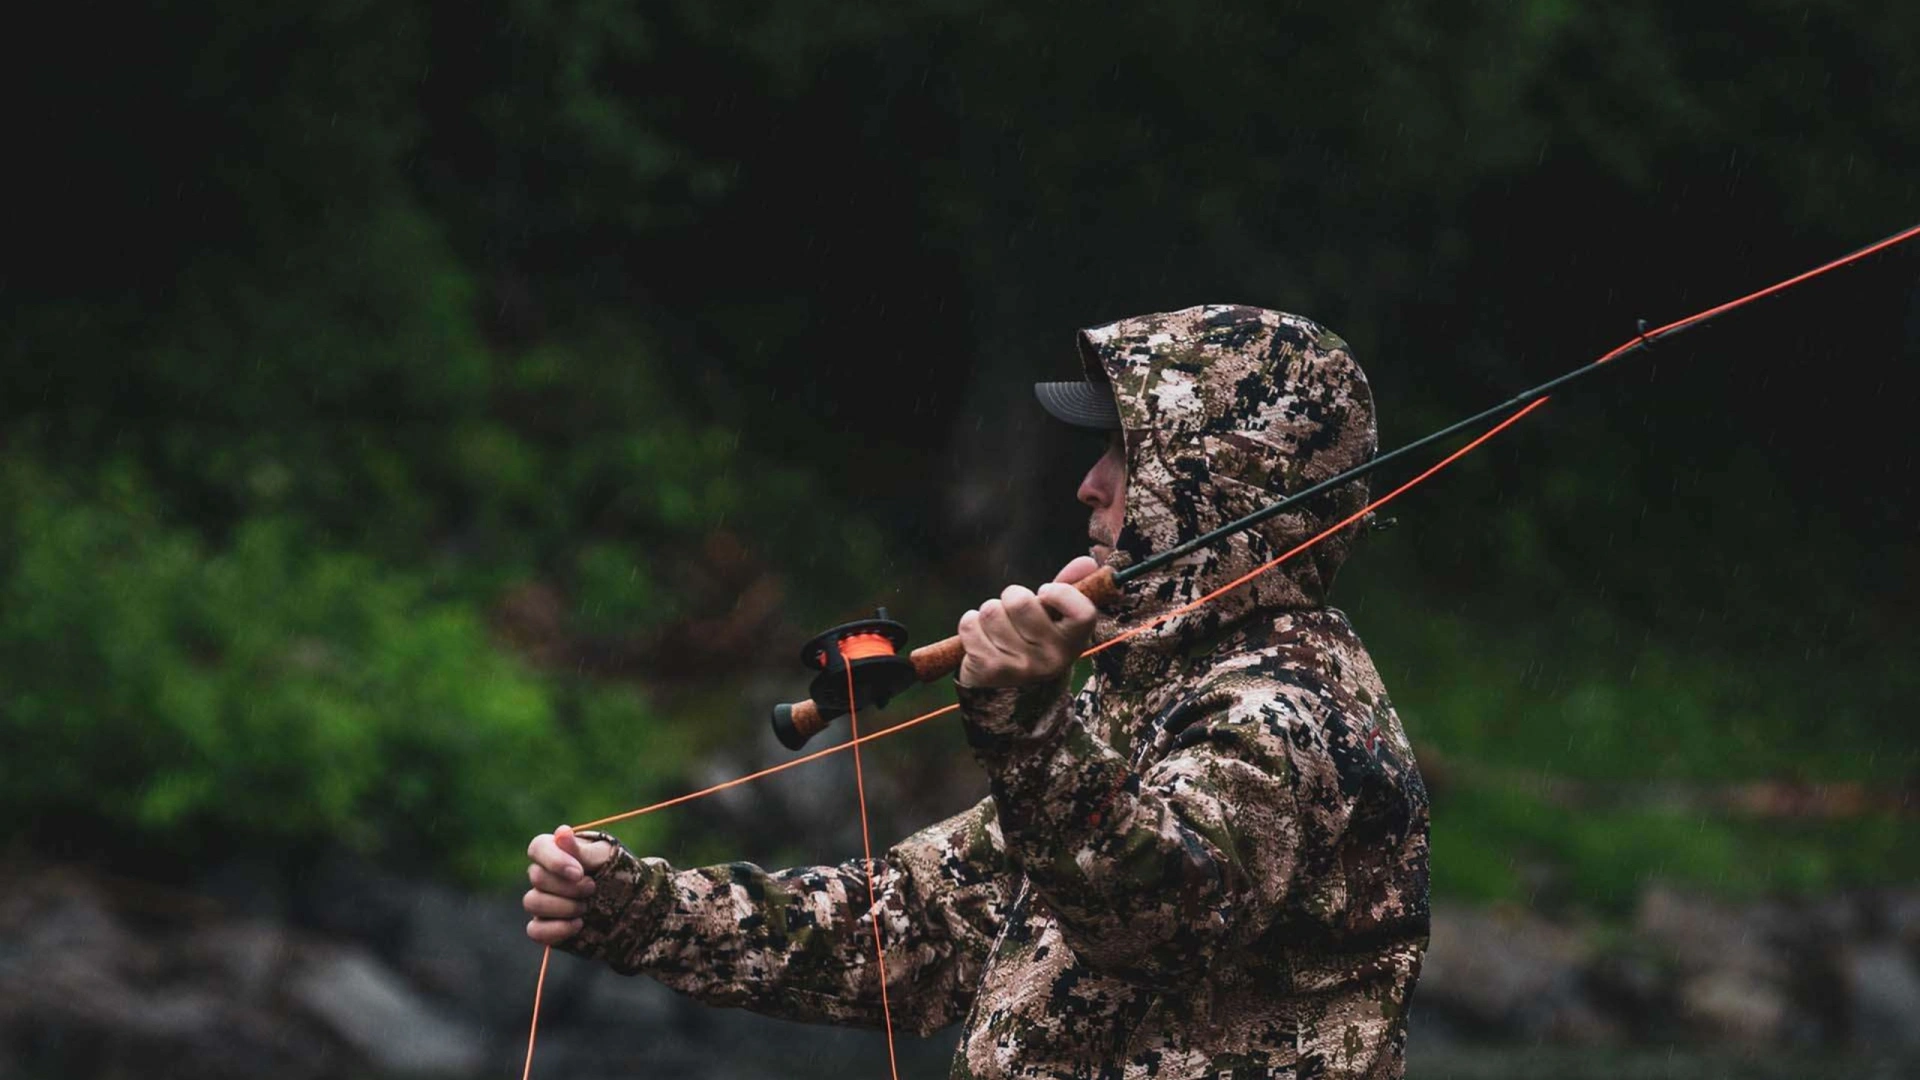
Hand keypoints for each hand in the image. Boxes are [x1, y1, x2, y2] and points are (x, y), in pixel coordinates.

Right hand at [524, 824, 616, 944]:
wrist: (631, 905)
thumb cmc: (617, 873)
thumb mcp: (606, 858)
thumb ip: (582, 850)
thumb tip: (561, 832)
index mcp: (558, 851)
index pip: (538, 847)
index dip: (554, 861)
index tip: (579, 872)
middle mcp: (545, 875)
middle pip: (536, 877)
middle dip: (568, 886)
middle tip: (592, 888)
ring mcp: (543, 901)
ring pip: (532, 902)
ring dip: (563, 906)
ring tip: (586, 906)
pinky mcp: (546, 926)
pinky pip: (534, 930)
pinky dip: (556, 929)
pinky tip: (578, 924)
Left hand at [956, 556, 1100, 688]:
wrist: (1013, 693)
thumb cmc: (1035, 642)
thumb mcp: (1056, 619)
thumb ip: (1068, 588)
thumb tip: (1087, 560)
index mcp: (1074, 642)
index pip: (1082, 612)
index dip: (1060, 594)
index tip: (1045, 593)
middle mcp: (1052, 658)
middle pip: (1021, 602)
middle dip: (1010, 597)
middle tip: (1013, 611)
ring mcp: (1021, 667)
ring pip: (991, 611)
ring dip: (988, 613)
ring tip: (997, 628)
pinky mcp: (990, 670)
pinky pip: (970, 626)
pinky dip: (970, 625)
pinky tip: (980, 638)